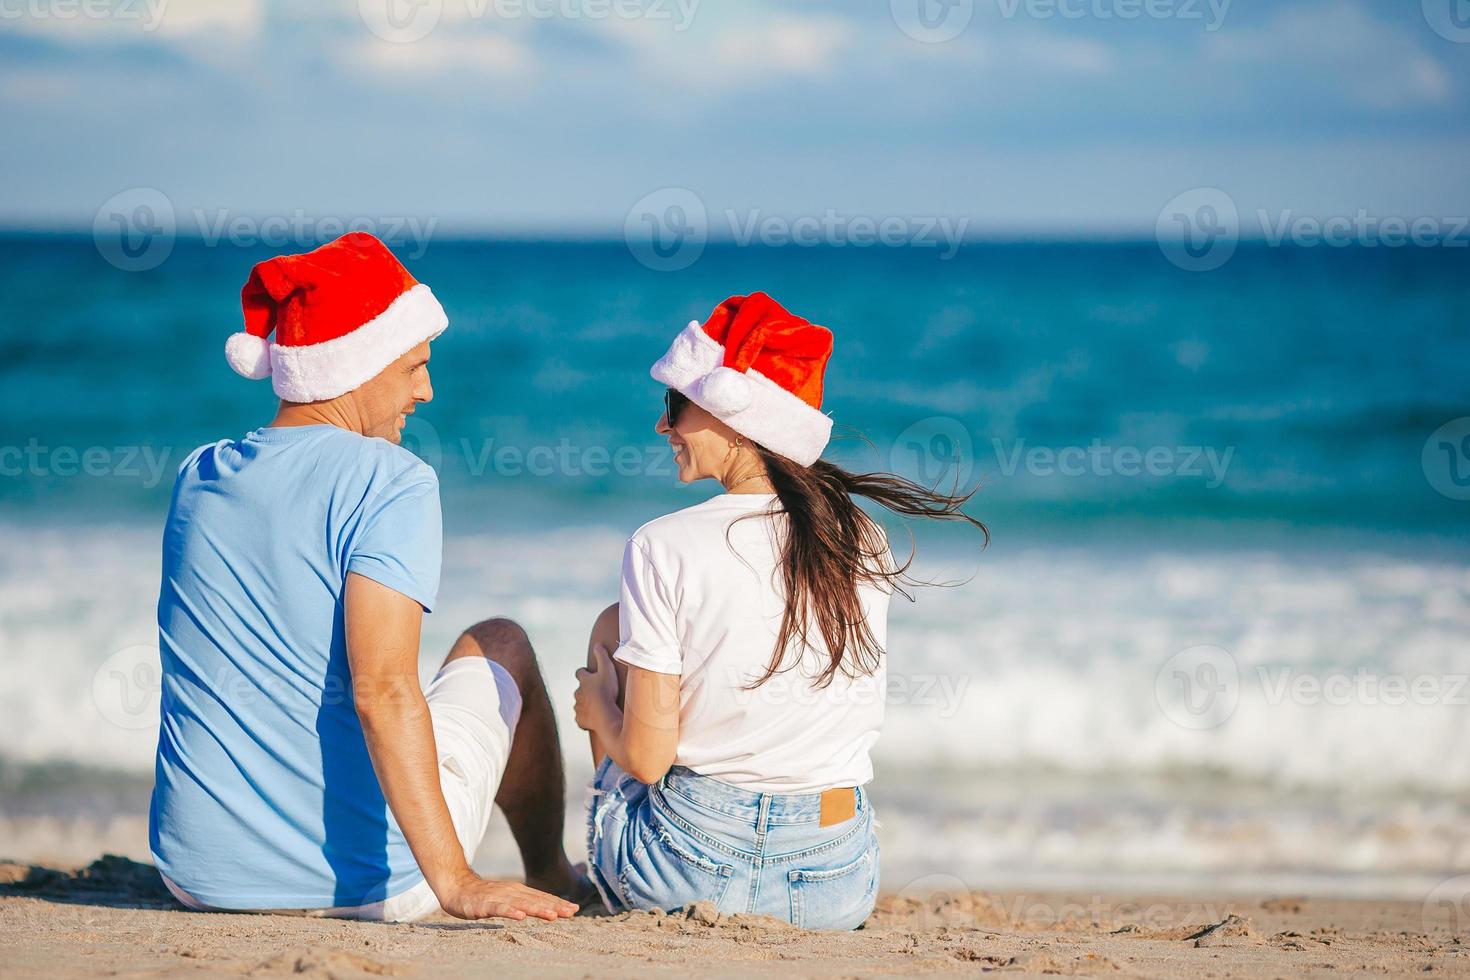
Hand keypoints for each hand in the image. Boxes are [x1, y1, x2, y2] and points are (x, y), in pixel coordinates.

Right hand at [436, 870, 577, 920]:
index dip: (559, 903)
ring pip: (521, 904)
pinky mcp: (485, 904)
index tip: (575, 909)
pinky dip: (511, 912)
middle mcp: (512, 892)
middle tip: (572, 912)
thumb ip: (523, 902)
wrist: (456, 887)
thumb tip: (544, 908)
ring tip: (553, 915)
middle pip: (536, 900)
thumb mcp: (507, 898)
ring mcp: (499, 897)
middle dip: (555, 906)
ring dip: (538, 909)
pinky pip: (499, 909)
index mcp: (519, 891)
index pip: (542, 897)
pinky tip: (521, 917)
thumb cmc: (483, 896)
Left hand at [573, 644, 620, 732]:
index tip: (590, 674)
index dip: (585, 673)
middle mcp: (577, 693)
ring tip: (598, 707)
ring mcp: (578, 708)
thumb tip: (597, 644)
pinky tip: (595, 719)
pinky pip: (581, 719)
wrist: (604, 715)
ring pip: (580, 705)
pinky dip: (586, 718)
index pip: (580, 673)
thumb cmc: (607, 691)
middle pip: (579, 690)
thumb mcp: (607, 669)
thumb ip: (602, 655)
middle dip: (585, 690)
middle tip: (597, 692)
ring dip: (586, 705)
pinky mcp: (580, 720)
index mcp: (583, 681)